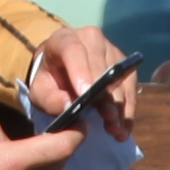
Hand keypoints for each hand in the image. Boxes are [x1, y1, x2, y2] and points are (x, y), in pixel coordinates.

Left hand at [26, 25, 136, 140]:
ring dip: (120, 107)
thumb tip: (69, 107)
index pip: (73, 50)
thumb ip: (50, 99)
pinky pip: (130, 86)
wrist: (61, 68)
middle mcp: (92, 38)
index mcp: (64, 39)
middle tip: (108, 120)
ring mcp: (111, 49)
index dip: (81, 72)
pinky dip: (128, 108)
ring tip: (116, 130)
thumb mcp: (39, 90)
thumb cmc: (49, 78)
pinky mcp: (124, 63)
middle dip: (106, 96)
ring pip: (120, 78)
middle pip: (102, 66)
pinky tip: (124, 127)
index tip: (86, 94)